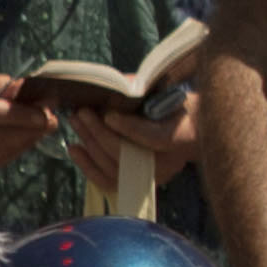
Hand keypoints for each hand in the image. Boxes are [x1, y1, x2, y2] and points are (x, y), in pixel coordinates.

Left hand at [64, 92, 205, 193]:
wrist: (191, 133)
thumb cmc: (177, 110)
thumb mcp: (170, 96)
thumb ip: (147, 92)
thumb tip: (121, 84)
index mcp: (182, 138)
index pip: (155, 137)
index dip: (129, 127)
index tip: (109, 114)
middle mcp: (167, 164)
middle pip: (127, 154)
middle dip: (100, 132)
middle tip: (82, 112)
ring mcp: (150, 177)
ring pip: (113, 167)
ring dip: (90, 143)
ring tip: (76, 121)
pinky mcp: (136, 183)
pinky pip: (107, 181)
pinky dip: (88, 166)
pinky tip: (75, 149)